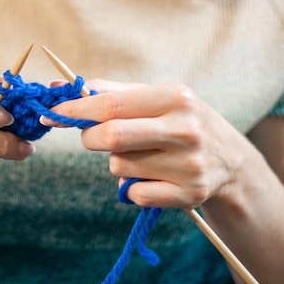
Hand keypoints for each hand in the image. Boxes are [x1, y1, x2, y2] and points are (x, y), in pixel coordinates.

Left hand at [45, 80, 250, 208]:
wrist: (231, 160)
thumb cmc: (181, 120)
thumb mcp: (157, 97)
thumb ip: (110, 92)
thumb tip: (62, 88)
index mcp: (175, 97)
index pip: (111, 105)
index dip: (75, 111)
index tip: (52, 114)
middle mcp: (184, 129)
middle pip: (111, 137)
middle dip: (90, 138)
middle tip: (92, 137)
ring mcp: (189, 165)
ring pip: (119, 167)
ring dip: (117, 162)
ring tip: (141, 155)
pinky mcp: (188, 194)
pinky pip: (133, 194)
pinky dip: (131, 187)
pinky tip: (152, 176)